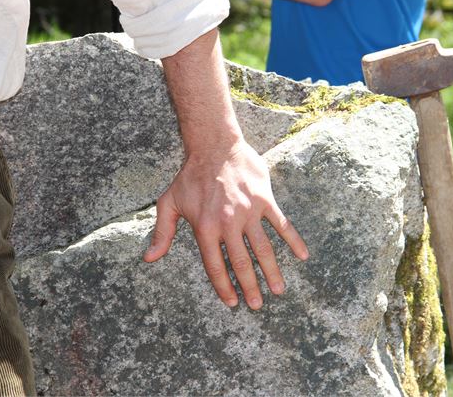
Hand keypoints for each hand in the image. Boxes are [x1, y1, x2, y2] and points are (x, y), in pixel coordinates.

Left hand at [143, 140, 308, 309]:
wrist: (214, 146)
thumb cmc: (189, 176)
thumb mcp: (168, 203)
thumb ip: (162, 233)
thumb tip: (149, 258)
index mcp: (205, 228)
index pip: (215, 265)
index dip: (224, 287)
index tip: (232, 302)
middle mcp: (228, 224)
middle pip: (241, 263)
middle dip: (250, 287)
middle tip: (257, 305)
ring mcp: (249, 212)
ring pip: (263, 249)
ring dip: (272, 272)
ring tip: (279, 290)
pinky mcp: (265, 200)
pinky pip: (282, 224)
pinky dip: (293, 240)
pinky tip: (303, 255)